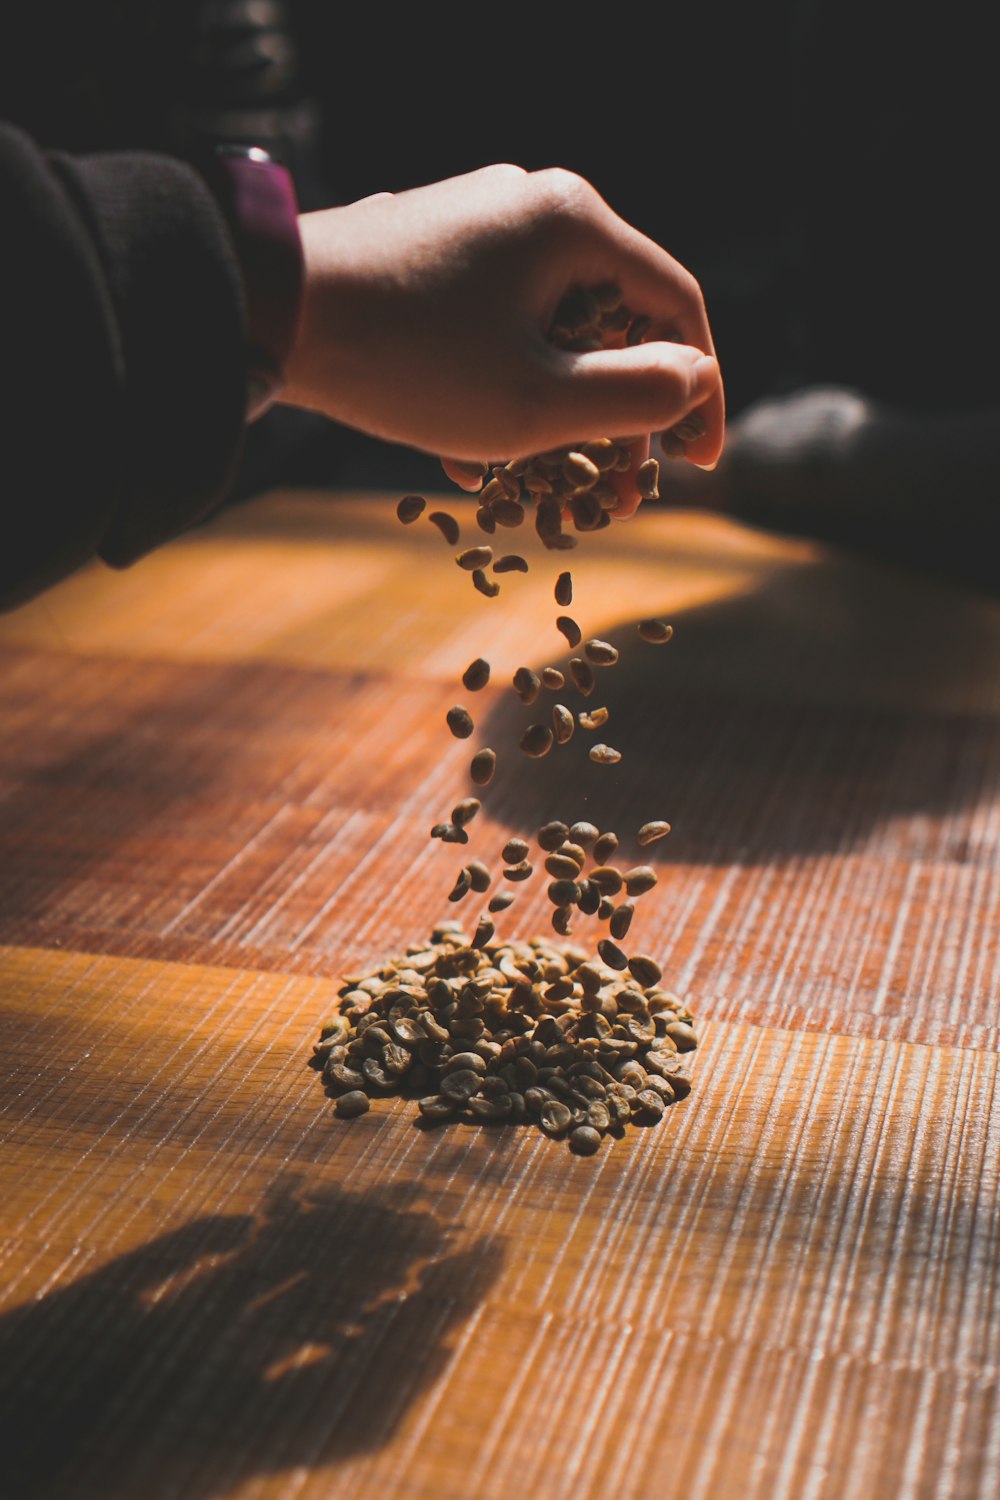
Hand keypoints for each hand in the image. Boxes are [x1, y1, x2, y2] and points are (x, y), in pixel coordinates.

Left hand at [282, 165, 722, 513]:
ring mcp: (478, 224)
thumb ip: (635, 396)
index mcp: (577, 223)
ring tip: (542, 489)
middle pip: (615, 321)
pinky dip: (500, 387)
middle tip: (615, 495)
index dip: (700, 391)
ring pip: (551, 331)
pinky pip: (496, 324)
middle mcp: (533, 206)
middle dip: (618, 418)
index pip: (678, 306)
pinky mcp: (431, 253)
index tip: (699, 465)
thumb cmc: (407, 360)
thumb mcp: (537, 402)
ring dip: (556, 414)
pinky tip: (472, 459)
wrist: (262, 310)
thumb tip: (695, 379)